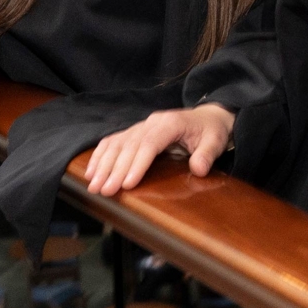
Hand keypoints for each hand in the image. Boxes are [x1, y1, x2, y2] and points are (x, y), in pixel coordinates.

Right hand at [84, 104, 236, 196]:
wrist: (207, 117)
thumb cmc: (210, 131)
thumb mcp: (216, 140)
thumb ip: (207, 154)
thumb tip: (199, 169)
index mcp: (170, 123)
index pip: (149, 144)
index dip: (137, 164)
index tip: (127, 184)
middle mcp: (151, 122)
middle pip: (129, 145)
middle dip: (115, 169)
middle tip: (104, 191)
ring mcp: (141, 126)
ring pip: (117, 143)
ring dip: (103, 164)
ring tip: (93, 185)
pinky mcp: (134, 132)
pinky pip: (113, 141)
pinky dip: (100, 155)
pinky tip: (91, 171)